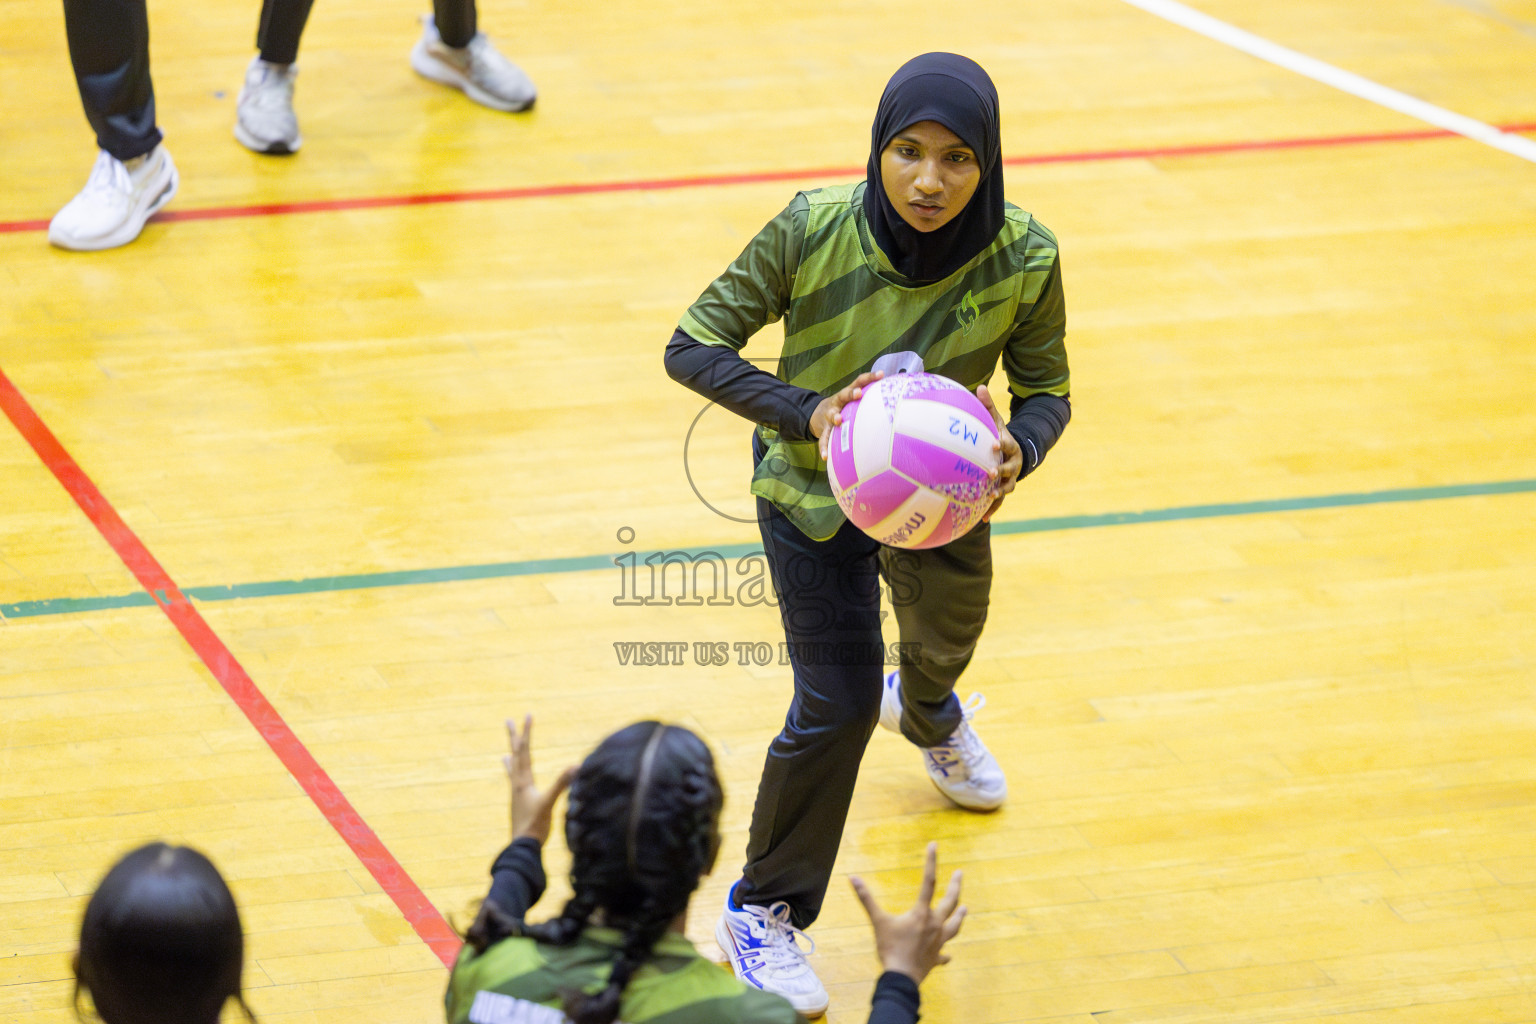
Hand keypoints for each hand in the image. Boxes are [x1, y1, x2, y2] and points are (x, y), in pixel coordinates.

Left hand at [504, 715, 575, 844]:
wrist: (522, 846)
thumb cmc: (535, 825)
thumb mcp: (549, 803)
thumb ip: (561, 784)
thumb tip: (576, 767)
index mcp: (524, 780)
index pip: (525, 751)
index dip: (527, 732)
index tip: (528, 715)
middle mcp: (517, 783)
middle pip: (515, 754)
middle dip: (514, 737)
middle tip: (508, 720)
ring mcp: (516, 792)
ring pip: (513, 767)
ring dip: (512, 753)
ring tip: (507, 747)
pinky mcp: (519, 801)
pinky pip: (514, 780)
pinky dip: (512, 771)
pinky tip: (512, 774)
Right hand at [812, 371, 883, 456]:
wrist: (816, 415)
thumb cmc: (843, 407)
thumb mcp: (852, 399)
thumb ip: (869, 395)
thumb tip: (894, 393)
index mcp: (847, 394)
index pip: (859, 381)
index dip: (869, 377)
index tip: (880, 375)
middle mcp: (837, 403)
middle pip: (843, 395)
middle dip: (851, 394)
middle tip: (858, 393)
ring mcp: (829, 416)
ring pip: (832, 416)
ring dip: (836, 417)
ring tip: (839, 420)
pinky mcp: (824, 430)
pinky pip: (824, 439)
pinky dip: (824, 447)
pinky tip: (826, 457)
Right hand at [848, 842, 965, 984]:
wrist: (901, 978)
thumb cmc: (890, 948)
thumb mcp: (878, 921)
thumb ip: (866, 899)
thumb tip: (853, 878)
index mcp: (921, 913)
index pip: (928, 881)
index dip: (931, 862)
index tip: (934, 845)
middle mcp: (935, 924)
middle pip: (950, 902)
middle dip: (955, 886)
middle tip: (960, 874)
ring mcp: (939, 942)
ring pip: (954, 925)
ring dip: (960, 916)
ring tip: (965, 908)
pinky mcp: (936, 957)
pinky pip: (944, 954)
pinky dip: (945, 953)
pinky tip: (948, 955)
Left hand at [975, 384, 1021, 522]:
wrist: (1016, 454)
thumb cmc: (999, 435)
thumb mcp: (996, 421)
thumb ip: (988, 407)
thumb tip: (979, 386)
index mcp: (1010, 447)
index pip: (1008, 444)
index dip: (1002, 444)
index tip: (994, 443)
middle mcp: (1013, 464)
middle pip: (1009, 469)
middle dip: (1001, 471)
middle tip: (989, 472)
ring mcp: (1009, 479)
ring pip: (1007, 487)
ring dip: (998, 493)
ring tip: (989, 497)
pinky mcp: (1003, 490)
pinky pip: (998, 502)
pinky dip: (991, 511)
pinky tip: (982, 520)